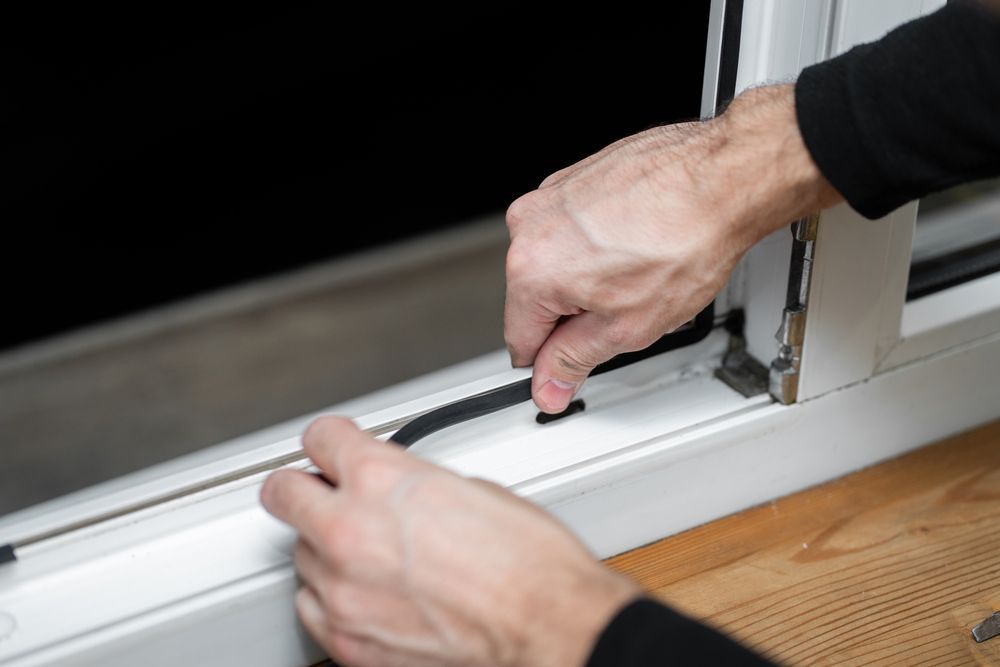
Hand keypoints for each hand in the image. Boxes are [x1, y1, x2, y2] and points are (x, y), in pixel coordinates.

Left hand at [260, 416, 640, 666]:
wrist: (548, 626)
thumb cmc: (528, 562)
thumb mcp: (469, 486)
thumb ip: (410, 481)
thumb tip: (394, 487)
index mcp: (381, 479)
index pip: (319, 438)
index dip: (330, 441)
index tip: (331, 448)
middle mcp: (349, 531)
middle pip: (283, 493)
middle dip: (304, 488)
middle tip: (322, 491)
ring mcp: (342, 591)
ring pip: (301, 553)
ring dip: (327, 547)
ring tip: (370, 553)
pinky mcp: (346, 640)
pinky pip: (311, 606)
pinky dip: (331, 596)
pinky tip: (365, 590)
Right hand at [504, 84, 839, 412]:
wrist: (723, 179)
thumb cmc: (685, 239)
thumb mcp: (627, 327)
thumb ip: (574, 360)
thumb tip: (548, 384)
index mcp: (532, 269)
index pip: (520, 340)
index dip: (551, 362)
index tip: (571, 364)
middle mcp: (529, 225)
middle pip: (536, 297)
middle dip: (575, 312)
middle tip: (625, 306)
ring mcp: (551, 195)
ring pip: (556, 262)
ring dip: (588, 275)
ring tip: (636, 267)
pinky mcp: (574, 177)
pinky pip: (573, 228)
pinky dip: (598, 241)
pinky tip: (636, 242)